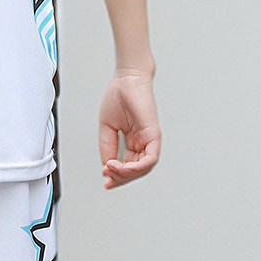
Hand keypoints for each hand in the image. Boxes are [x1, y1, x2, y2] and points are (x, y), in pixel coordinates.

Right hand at [99, 70, 160, 187]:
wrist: (126, 80)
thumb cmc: (118, 98)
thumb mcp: (107, 128)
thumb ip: (108, 148)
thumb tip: (107, 166)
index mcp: (132, 141)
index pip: (128, 166)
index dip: (117, 176)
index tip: (105, 181)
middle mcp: (143, 142)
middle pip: (136, 170)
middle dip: (120, 177)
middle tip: (107, 177)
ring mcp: (150, 139)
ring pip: (144, 168)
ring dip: (128, 174)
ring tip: (112, 170)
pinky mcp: (154, 134)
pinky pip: (151, 158)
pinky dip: (138, 166)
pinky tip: (124, 166)